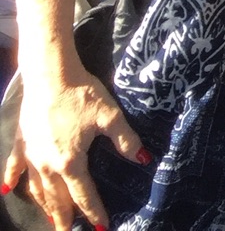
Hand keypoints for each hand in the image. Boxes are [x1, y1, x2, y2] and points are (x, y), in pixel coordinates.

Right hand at [7, 67, 148, 230]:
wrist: (51, 76)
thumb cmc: (83, 95)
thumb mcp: (110, 116)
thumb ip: (126, 140)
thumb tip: (144, 158)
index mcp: (71, 162)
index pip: (84, 194)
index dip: (94, 211)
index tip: (102, 226)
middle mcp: (48, 165)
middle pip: (57, 198)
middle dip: (65, 217)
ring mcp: (31, 155)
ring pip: (37, 188)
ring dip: (44, 205)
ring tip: (50, 220)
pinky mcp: (21, 143)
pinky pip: (14, 167)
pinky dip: (11, 179)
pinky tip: (7, 189)